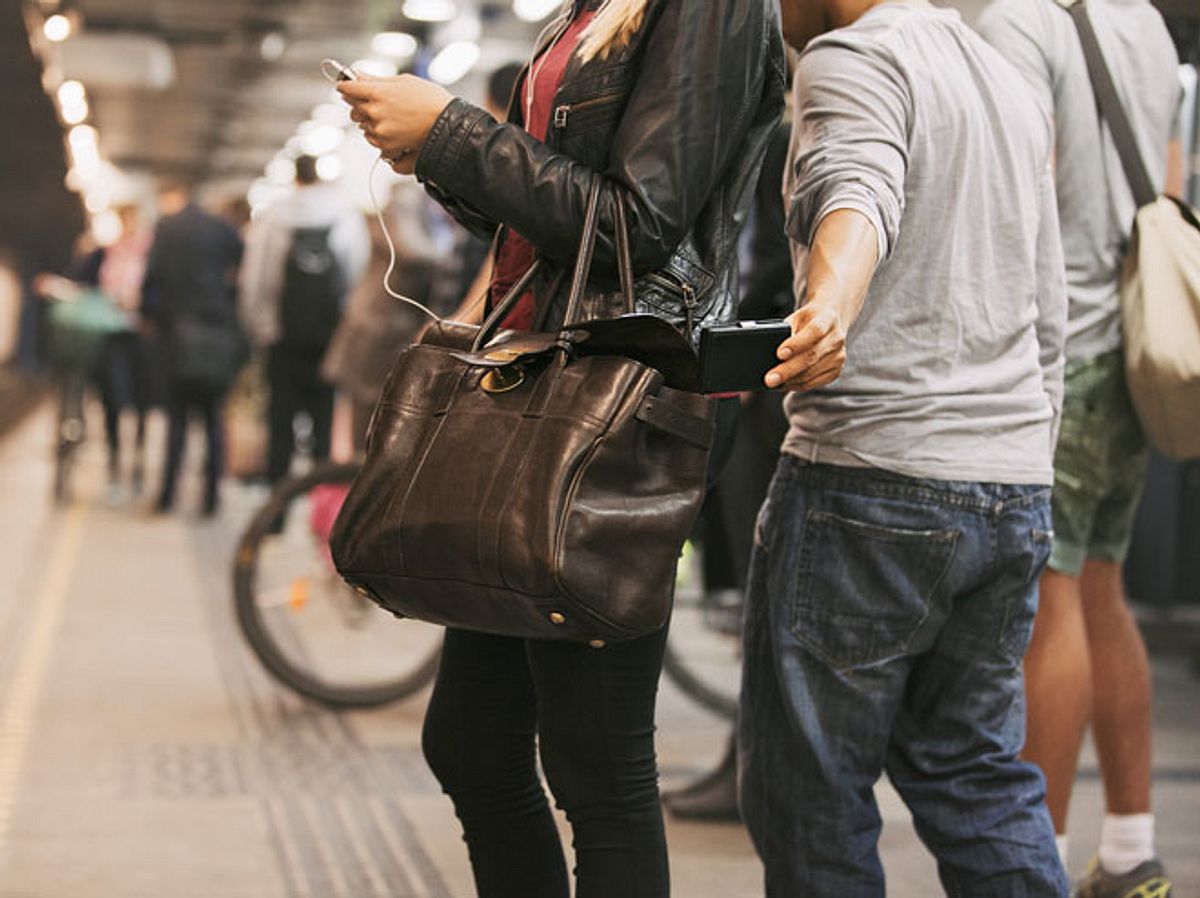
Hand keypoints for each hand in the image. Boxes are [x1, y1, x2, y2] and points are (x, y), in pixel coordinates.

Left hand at [337, 75, 453, 174]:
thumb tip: (359, 76)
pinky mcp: (386, 145)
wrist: (447, 126)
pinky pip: (373, 139)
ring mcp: (380, 130)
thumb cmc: (430, 100)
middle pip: (353, 109)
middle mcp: (375, 112)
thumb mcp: (403, 81)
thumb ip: (377, 80)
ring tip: (392, 118)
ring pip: (363, 125)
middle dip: (360, 105)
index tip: (344, 86)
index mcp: (377, 92)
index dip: (345, 86)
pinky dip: (379, 135)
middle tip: (375, 103)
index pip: (348, 88)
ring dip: (371, 121)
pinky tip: (395, 129)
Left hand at [764, 302, 846, 391]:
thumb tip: (771, 350)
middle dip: (788, 370)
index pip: (814, 331)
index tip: (779, 354)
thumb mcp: (797, 317)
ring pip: (811, 373)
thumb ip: (786, 329)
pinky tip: (783, 384)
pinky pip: (813, 382)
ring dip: (790, 381)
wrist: (831, 325)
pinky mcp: (835, 371)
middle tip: (770, 379)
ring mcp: (838, 357)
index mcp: (827, 319)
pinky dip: (796, 385)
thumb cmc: (809, 321)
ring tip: (772, 383)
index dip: (796, 344)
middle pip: (811, 357)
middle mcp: (836, 338)